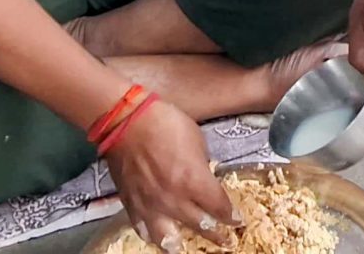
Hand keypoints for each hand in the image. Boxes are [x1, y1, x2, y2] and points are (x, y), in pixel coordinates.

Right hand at [105, 98, 236, 252]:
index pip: (220, 208)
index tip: (238, 221)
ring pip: (168, 238)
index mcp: (194, 181)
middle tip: (226, 241)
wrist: (126, 122)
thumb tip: (204, 176)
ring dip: (180, 245)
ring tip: (186, 249)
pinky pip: (142, 228)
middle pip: (200, 226)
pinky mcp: (131, 204)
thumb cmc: (165, 124)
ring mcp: (151, 205)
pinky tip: (156, 238)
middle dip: (217, 235)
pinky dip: (151, 236)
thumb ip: (202, 166)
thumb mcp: (197, 141)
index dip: (231, 216)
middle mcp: (174, 200)